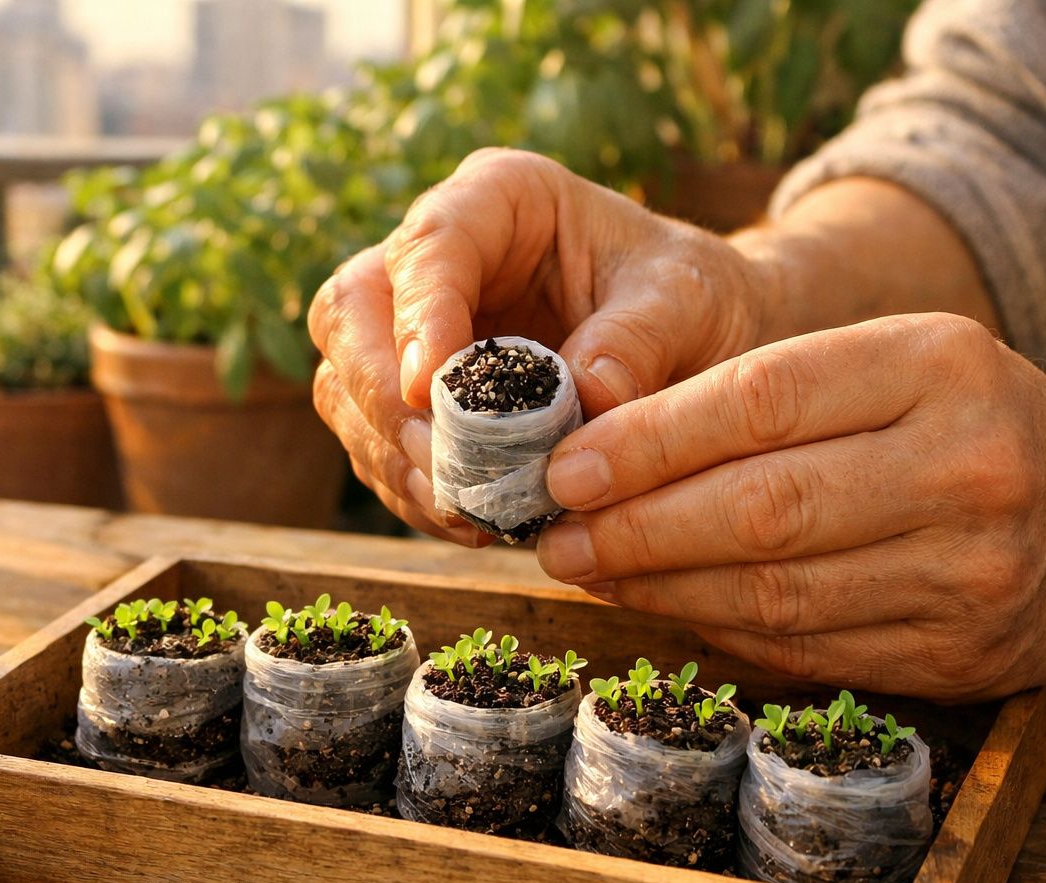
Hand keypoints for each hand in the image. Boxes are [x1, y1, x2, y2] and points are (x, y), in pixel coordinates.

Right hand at [308, 147, 770, 543]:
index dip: (419, 315)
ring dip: (392, 457)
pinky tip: (467, 521)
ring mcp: (410, 330)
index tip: (426, 385)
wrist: (698, 341)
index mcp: (497, 199)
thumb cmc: (691, 298)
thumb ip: (638, 340)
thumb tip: (586, 398)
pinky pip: (376, 446)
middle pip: (351, 314)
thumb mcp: (686, 303)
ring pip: (346, 388)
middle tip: (437, 465)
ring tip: (463, 511)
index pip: (430, 246)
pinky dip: (412, 490)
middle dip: (381, 397)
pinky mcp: (411, 400)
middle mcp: (433, 259)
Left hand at [537, 312, 1045, 699]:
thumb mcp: (896, 368)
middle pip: (761, 506)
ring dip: (660, 587)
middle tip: (555, 534)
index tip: (563, 465)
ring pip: (774, 592)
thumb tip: (610, 455)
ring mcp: (967, 571)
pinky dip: (717, 630)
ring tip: (591, 570)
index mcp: (937, 365)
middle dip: (635, 526)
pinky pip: (804, 649)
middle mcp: (962, 466)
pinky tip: (664, 607)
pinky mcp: (955, 654)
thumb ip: (771, 398)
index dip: (647, 440)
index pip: (762, 401)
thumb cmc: (969, 425)